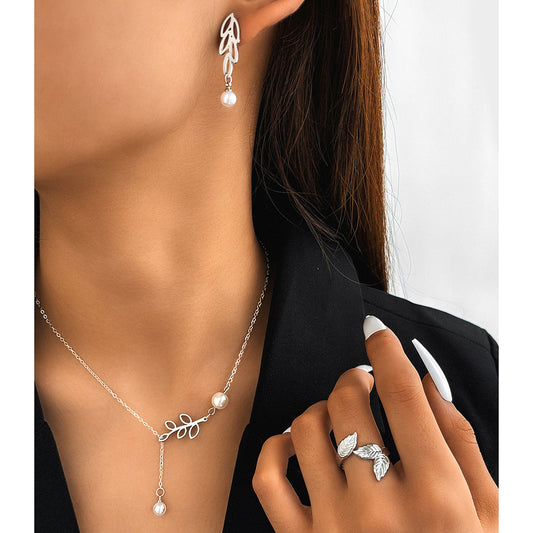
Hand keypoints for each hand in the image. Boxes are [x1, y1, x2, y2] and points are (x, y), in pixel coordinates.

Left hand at [252, 317, 498, 531]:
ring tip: (338, 416)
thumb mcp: (487, 511)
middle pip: (348, 402)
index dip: (387, 353)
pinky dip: (276, 447)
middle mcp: (381, 509)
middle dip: (355, 377)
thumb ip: (460, 442)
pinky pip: (267, 477)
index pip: (404, 396)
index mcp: (437, 498)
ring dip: (321, 408)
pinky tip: (296, 443)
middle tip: (363, 381)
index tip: (377, 335)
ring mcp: (334, 527)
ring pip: (306, 428)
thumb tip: (426, 382)